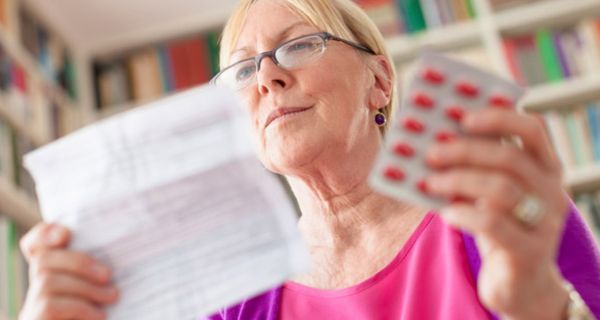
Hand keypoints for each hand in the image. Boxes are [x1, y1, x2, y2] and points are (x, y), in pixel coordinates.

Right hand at [19, 223, 118, 319]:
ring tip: (112, 297)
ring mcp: (31, 309)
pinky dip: (79, 307)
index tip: (65, 234)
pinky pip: (50, 305)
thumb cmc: (104, 314)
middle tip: (109, 275)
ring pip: (47, 281)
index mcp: (53, 277)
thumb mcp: (103, 292)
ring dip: (85, 287)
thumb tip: (117, 259)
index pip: (35, 245)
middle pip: (44, 260)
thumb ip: (100, 276)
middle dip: (79, 262)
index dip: (44, 234)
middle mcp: (36, 291)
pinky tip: (99, 316)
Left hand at [425, 108, 569, 318]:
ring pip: (501, 190)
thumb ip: (475, 168)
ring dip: (458, 181)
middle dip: (466, 150)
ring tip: (429, 181)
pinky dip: (464, 214)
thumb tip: (434, 139)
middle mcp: (552, 191)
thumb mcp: (491, 194)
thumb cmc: (499, 228)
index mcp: (545, 168)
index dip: (499, 117)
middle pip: (510, 158)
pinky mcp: (529, 252)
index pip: (533, 130)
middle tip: (432, 151)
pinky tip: (445, 213)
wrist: (519, 284)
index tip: (463, 114)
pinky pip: (493, 225)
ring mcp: (544, 223)